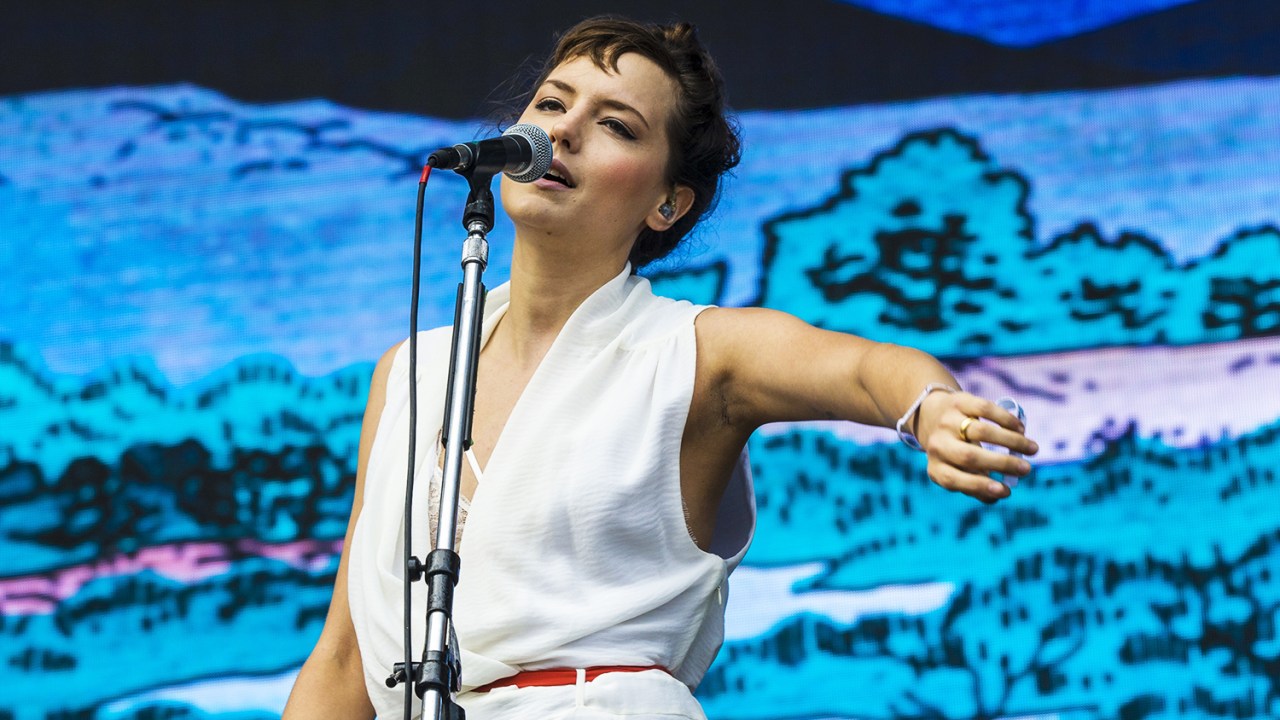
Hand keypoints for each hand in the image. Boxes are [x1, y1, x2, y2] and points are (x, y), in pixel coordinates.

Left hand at [915, 390, 1038, 502]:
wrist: (933, 417)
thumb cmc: (956, 452)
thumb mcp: (960, 471)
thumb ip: (977, 485)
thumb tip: (999, 495)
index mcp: (936, 468)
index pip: (953, 479)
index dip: (979, 486)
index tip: (1006, 491)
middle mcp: (937, 445)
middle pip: (969, 456)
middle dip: (1001, 463)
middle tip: (1026, 469)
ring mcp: (945, 422)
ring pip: (980, 431)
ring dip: (1011, 441)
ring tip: (1032, 449)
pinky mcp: (958, 402)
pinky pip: (984, 409)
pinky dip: (1006, 420)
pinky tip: (1020, 429)